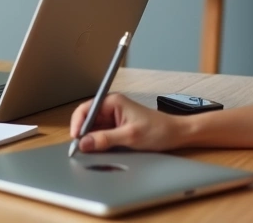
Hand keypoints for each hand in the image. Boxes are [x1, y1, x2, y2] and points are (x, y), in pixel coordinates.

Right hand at [69, 93, 185, 151]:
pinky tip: (99, 150)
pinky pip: (101, 134)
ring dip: (91, 139)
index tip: (76, 139)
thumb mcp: (129, 136)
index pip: (86, 110)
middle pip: (87, 119)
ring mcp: (113, 118)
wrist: (177, 134)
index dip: (77, 124)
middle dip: (83, 133)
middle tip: (80, 149)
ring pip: (93, 128)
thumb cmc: (158, 130)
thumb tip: (84, 143)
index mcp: (112, 102)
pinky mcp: (117, 127)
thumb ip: (105, 139)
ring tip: (90, 151)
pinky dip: (99, 142)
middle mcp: (111, 107)